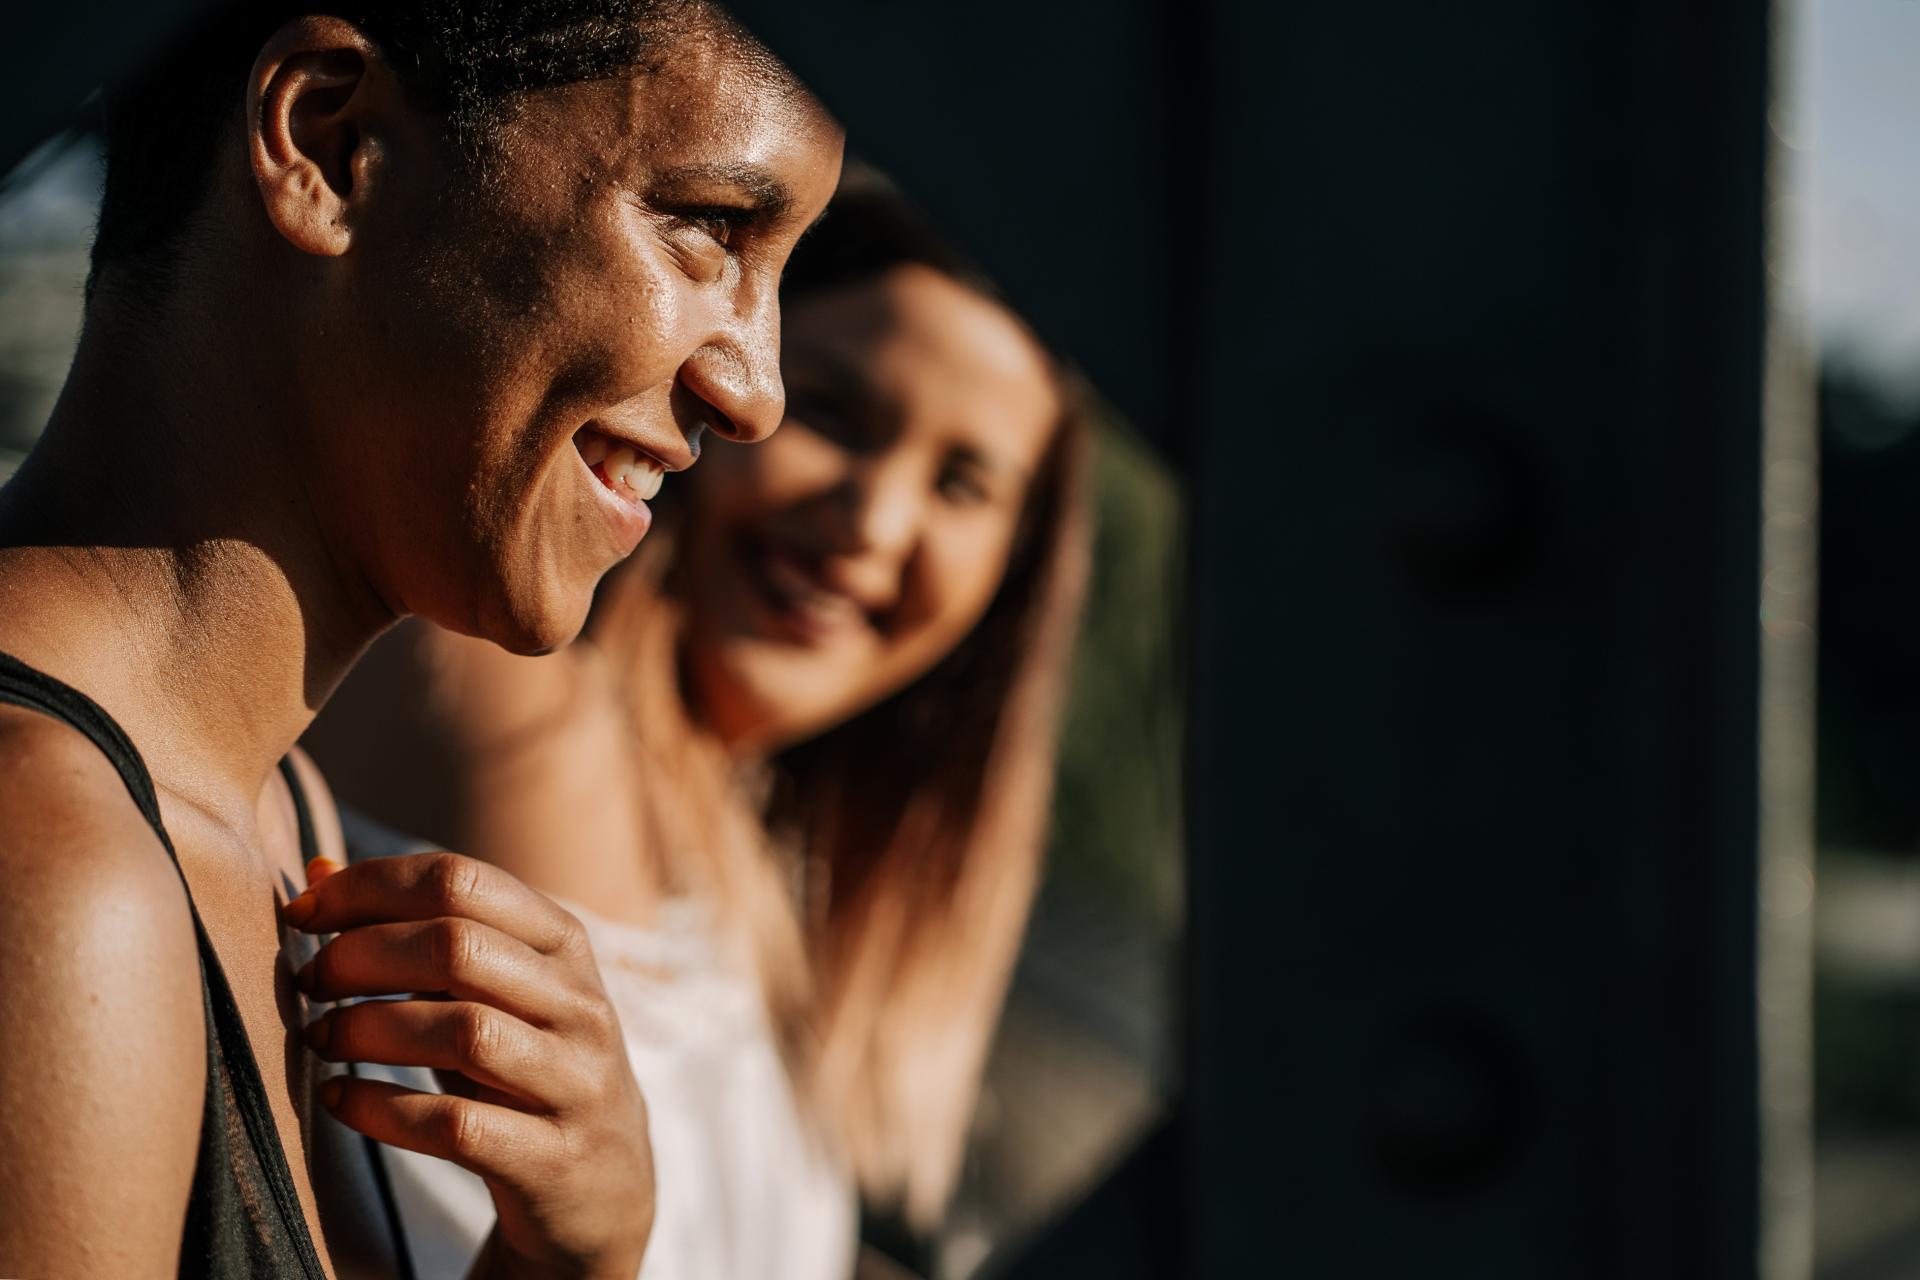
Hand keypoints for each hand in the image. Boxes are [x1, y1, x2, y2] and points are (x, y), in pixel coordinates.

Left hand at [283, 852, 652, 1279]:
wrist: (605, 1185)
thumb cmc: (527, 1068)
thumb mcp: (493, 991)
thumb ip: (415, 932)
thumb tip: (316, 872)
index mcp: (565, 944)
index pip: (462, 880)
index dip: (370, 886)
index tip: (305, 911)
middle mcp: (581, 1003)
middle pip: (458, 946)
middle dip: (362, 955)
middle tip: (312, 981)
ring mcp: (576, 1081)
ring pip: (463, 1032)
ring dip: (367, 1030)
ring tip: (319, 1038)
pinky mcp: (554, 1158)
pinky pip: (455, 1125)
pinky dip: (381, 1109)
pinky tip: (339, 1100)